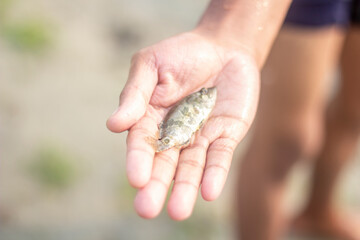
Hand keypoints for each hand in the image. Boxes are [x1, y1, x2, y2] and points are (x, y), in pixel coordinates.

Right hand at [107, 31, 259, 219]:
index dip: (138, 160)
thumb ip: (135, 94)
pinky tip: (208, 192)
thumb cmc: (182, 53)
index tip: (136, 179)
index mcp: (150, 117)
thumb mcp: (152, 65)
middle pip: (164, 163)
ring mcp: (200, 136)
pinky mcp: (225, 136)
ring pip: (192, 167)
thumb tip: (113, 125)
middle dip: (157, 185)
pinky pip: (220, 157)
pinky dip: (214, 174)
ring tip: (178, 211)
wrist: (224, 46)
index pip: (141, 142)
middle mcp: (173, 133)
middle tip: (147, 209)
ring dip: (185, 188)